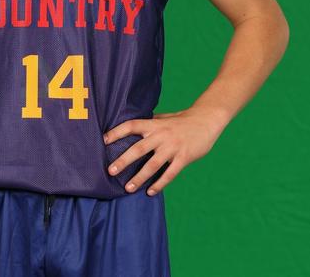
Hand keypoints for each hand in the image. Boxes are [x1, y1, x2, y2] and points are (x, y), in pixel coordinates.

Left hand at [102, 108, 224, 195]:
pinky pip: (170, 174)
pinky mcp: (184, 158)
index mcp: (154, 124)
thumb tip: (132, 127)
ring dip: (139, 177)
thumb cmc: (182, 120)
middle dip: (123, 161)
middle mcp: (161, 135)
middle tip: (110, 171)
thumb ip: (150, 123)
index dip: (117, 132)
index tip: (104, 140)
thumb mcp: (164, 118)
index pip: (131, 126)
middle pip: (138, 149)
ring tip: (127, 188)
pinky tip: (150, 191)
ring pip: (153, 165)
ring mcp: (172, 147)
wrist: (206, 120)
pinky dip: (159, 184)